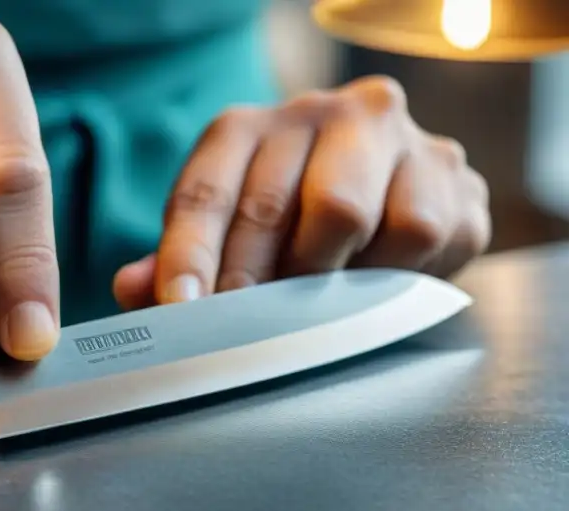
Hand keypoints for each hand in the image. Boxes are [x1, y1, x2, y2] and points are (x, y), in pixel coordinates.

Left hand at [113, 76, 490, 308]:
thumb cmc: (293, 219)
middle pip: (274, 206)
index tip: (178, 307)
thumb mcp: (228, 236)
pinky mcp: (447, 170)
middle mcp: (319, 115)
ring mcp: (389, 135)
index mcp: (248, 130)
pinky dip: (389, 271)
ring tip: (317, 296)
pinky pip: (415, 233)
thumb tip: (133, 289)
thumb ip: (181, 261)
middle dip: (250, 281)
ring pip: (346, 214)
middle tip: (242, 326)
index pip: (204, 193)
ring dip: (323, 275)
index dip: (186, 256)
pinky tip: (376, 276)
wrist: (396, 191)